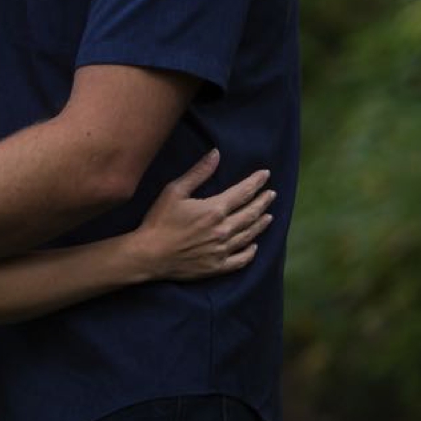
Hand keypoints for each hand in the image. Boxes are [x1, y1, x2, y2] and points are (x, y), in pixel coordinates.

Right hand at [133, 150, 273, 280]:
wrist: (149, 255)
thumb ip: (198, 173)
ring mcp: (222, 250)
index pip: (243, 193)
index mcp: (214, 210)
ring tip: (269, 216)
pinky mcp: (217, 267)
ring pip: (249, 235)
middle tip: (271, 194)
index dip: (256, 182)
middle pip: (250, 213)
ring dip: (261, 224)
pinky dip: (250, 252)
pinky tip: (255, 246)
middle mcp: (223, 230)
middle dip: (263, 201)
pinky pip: (241, 260)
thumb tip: (216, 154)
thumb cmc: (159, 221)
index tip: (265, 174)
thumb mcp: (175, 191)